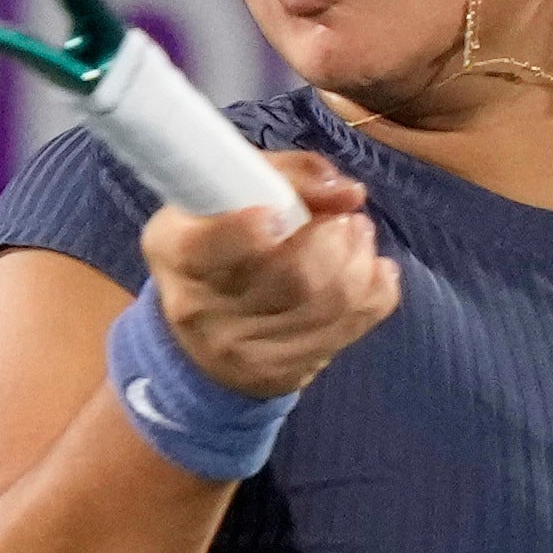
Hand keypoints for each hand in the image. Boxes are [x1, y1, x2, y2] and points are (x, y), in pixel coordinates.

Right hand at [142, 156, 400, 406]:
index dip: (248, 230)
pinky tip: (372, 272)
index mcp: (178, 253)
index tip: (276, 213)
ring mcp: (242, 352)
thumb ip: (288, 176)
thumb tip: (349, 193)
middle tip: (348, 219)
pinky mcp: (279, 375)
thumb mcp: (229, 193)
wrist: (198, 335)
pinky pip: (349, 330)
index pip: (211, 247)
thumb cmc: (218, 242)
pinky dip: (375, 295)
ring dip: (361, 262)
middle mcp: (202, 311)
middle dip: (336, 239)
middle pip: (292, 278)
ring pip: (329, 304)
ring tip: (360, 237)